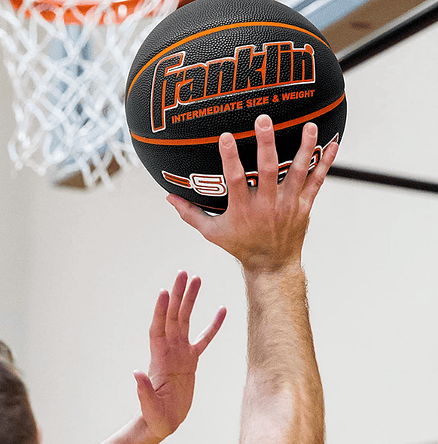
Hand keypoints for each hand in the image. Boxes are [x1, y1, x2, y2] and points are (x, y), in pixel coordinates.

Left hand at [135, 271, 225, 438]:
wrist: (162, 423)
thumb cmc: (154, 417)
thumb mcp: (148, 407)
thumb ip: (143, 390)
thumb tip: (136, 373)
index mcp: (159, 358)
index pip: (158, 328)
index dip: (160, 311)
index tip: (164, 291)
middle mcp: (169, 350)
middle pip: (173, 317)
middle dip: (178, 295)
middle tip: (184, 274)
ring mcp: (181, 353)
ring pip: (186, 321)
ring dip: (191, 301)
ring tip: (197, 279)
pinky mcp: (191, 361)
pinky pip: (204, 339)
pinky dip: (212, 325)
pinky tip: (221, 310)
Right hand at [167, 115, 338, 270]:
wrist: (272, 265)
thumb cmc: (240, 246)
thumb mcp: (212, 233)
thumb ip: (190, 213)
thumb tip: (169, 197)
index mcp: (243, 209)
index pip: (235, 180)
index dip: (230, 158)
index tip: (226, 136)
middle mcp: (267, 205)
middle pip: (269, 170)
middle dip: (266, 144)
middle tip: (263, 120)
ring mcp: (288, 205)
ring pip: (298, 172)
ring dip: (304, 148)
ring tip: (308, 125)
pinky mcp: (304, 206)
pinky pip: (317, 181)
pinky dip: (325, 163)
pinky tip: (332, 143)